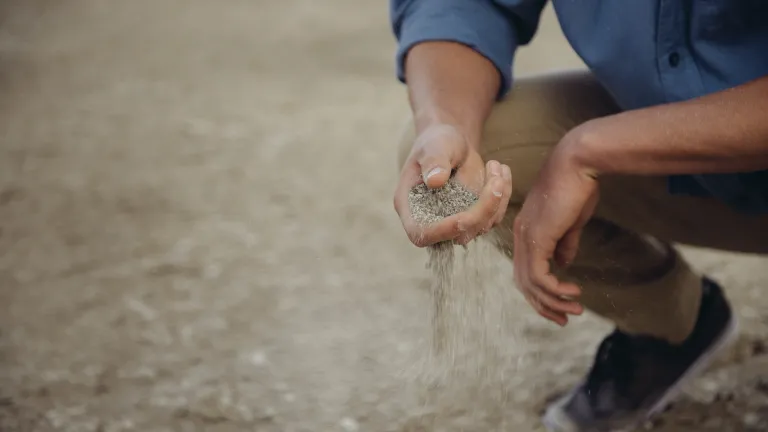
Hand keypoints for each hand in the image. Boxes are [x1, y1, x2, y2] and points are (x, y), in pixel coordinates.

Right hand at [394, 124, 512, 246]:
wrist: (451, 142)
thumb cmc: (437, 142)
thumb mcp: (434, 145)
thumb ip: (433, 161)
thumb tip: (435, 181)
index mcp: (410, 206)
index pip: (421, 233)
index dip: (442, 231)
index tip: (464, 218)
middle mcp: (430, 220)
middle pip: (458, 233)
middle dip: (482, 210)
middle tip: (496, 177)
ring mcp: (454, 221)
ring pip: (481, 226)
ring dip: (497, 199)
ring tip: (496, 165)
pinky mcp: (474, 218)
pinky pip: (494, 216)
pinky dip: (503, 196)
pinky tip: (501, 171)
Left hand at [512, 135, 598, 325]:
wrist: (578, 162)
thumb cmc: (578, 186)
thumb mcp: (571, 221)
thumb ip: (564, 243)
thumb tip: (564, 264)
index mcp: (526, 231)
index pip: (525, 269)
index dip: (540, 291)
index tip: (559, 306)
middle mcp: (521, 236)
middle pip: (523, 282)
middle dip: (543, 304)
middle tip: (563, 319)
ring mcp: (526, 237)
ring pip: (531, 283)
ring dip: (553, 301)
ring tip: (574, 310)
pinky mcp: (537, 237)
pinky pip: (540, 275)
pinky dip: (555, 289)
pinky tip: (573, 292)